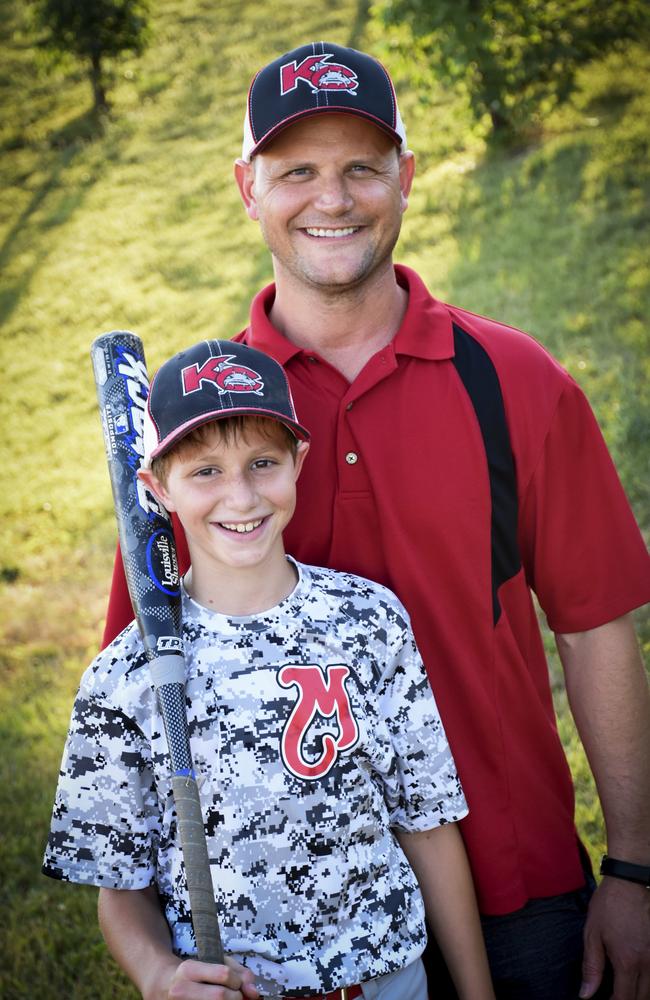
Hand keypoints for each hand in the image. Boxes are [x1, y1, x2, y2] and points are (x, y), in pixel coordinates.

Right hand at [165, 956, 259, 999]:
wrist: (164, 986)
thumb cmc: (196, 974)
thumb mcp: (213, 963)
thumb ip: (238, 972)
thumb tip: (254, 993)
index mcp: (189, 969)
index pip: (224, 974)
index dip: (236, 981)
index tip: (235, 984)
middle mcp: (181, 989)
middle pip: (221, 996)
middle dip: (236, 997)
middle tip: (235, 996)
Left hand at [580, 877, 649, 998]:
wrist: (629, 882)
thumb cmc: (609, 906)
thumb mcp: (592, 934)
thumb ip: (592, 967)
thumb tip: (586, 994)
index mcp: (627, 962)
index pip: (625, 999)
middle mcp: (647, 962)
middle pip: (642, 997)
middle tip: (616, 995)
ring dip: (641, 993)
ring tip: (626, 988)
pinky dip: (649, 981)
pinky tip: (639, 976)